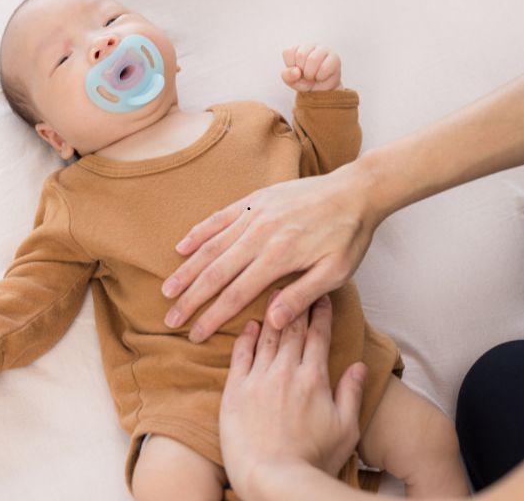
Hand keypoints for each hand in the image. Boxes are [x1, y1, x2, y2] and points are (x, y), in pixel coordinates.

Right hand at [162, 161, 378, 341]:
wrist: (355, 190)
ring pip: (211, 246)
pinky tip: (181, 248)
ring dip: (187, 270)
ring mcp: (255, 214)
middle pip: (216, 272)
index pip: (237, 294)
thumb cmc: (348, 235)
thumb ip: (302, 296)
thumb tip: (270, 321)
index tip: (195, 334)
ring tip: (168, 290)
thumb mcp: (336, 272)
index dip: (212, 317)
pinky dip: (198, 233)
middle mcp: (260, 235)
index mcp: (279, 257)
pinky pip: (219, 218)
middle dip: (190, 298)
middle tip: (171, 319)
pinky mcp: (255, 200)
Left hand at [220, 295, 366, 497]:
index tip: (322, 296)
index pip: (319, 336)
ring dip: (271, 313)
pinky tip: (250, 325)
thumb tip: (360, 366)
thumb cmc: (313, 460)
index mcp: (315, 378)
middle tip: (296, 284)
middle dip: (296, 304)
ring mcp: (259, 379)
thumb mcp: (347, 429)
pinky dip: (246, 337)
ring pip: (267, 336)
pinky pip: (240, 355)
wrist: (273, 478)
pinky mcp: (236, 391)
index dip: (321, 313)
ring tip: (274, 293)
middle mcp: (286, 372)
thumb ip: (352, 393)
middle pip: (292, 328)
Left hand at [281, 44, 342, 91]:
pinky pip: (324, 68)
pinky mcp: (334, 57)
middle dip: (302, 71)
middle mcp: (310, 46)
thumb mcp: (292, 81)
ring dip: (311, 74)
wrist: (322, 91)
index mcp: (297, 48)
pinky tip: (322, 77)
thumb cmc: (306, 82)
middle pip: (301, 54)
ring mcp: (323, 50)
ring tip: (314, 77)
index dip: (291, 66)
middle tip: (307, 75)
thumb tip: (296, 71)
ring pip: (313, 59)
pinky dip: (320, 77)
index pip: (288, 52)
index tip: (297, 72)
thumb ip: (287, 76)